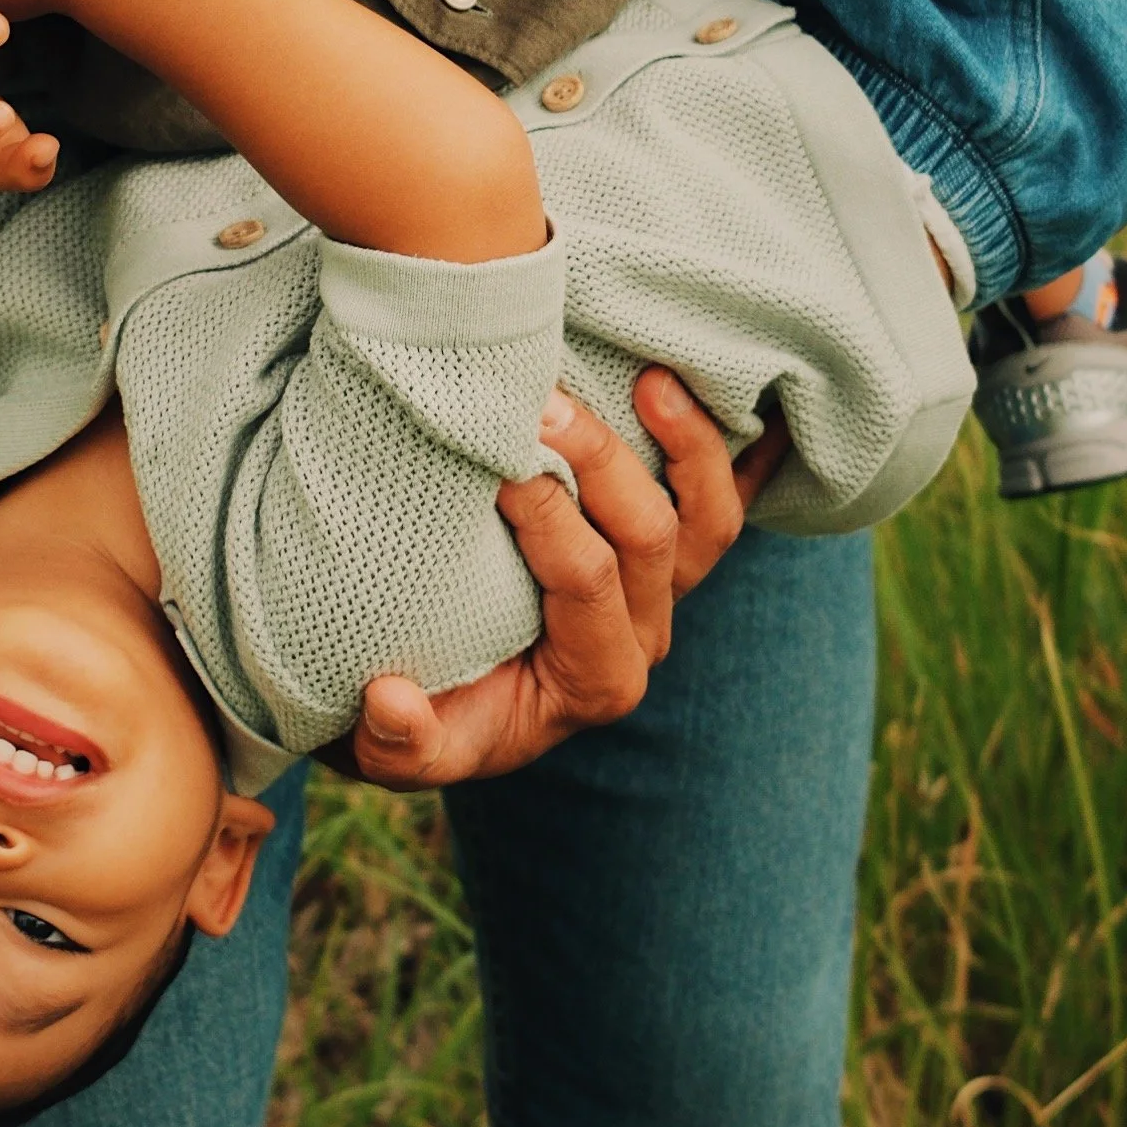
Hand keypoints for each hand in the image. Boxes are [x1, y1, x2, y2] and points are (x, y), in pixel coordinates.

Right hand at [344, 371, 785, 789]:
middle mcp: (643, 637)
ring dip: (688, 446)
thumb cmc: (425, 715)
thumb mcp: (397, 748)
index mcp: (593, 682)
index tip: (496, 458)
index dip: (548, 514)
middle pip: (652, 537)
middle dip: (599, 460)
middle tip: (542, 397)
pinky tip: (728, 391)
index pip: (586, 580)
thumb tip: (393, 700)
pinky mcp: (667, 554)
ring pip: (708, 519)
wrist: (448, 704)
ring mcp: (665, 592)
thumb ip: (399, 743)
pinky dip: (733, 452)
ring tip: (652, 378)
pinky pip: (718, 500)